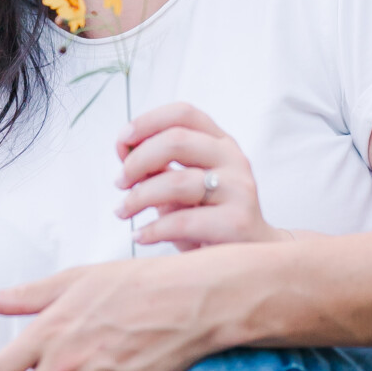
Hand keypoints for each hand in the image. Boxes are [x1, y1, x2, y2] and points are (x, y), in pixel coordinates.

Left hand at [115, 104, 279, 251]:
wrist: (250, 256)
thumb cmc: (210, 219)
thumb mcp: (183, 188)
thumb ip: (159, 168)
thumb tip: (125, 151)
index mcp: (221, 143)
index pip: (184, 113)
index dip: (147, 122)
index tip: (122, 141)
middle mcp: (234, 159)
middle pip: (177, 140)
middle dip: (138, 160)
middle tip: (120, 182)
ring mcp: (239, 189)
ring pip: (177, 182)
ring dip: (138, 197)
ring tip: (123, 211)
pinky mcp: (237, 222)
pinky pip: (182, 221)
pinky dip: (152, 229)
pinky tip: (140, 235)